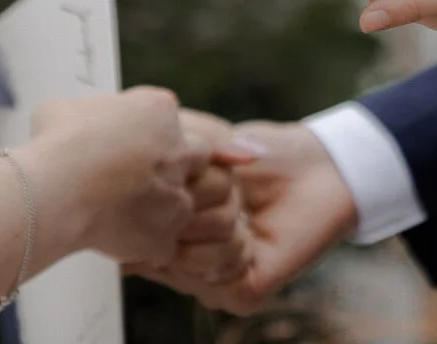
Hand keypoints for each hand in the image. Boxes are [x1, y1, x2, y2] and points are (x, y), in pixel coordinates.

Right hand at [27, 87, 202, 266]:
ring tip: (119, 214)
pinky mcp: (165, 235)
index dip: (148, 133)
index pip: (168, 118)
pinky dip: (145, 246)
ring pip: (182, 204)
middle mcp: (179, 150)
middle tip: (136, 178)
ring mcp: (176, 195)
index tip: (126, 145)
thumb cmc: (56, 145)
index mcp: (159, 110)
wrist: (55, 191)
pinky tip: (117, 240)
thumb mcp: (66, 108)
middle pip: (196, 157)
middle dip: (173, 167)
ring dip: (159, 211)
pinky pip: (164, 245)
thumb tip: (76, 121)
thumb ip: (88, 112)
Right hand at [130, 120, 355, 315]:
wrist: (319, 166)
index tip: (179, 175)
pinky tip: (253, 233)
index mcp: (167, 233)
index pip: (132, 237)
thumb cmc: (260, 154)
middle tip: (222, 191)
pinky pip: (217, 276)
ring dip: (217, 224)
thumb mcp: (198, 144)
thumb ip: (156, 163)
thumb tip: (117, 195)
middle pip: (156, 248)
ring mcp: (210, 281)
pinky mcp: (242, 293)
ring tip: (240, 210)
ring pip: (186, 264)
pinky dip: (235, 244)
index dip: (152, 201)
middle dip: (189, 207)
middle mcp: (183, 263)